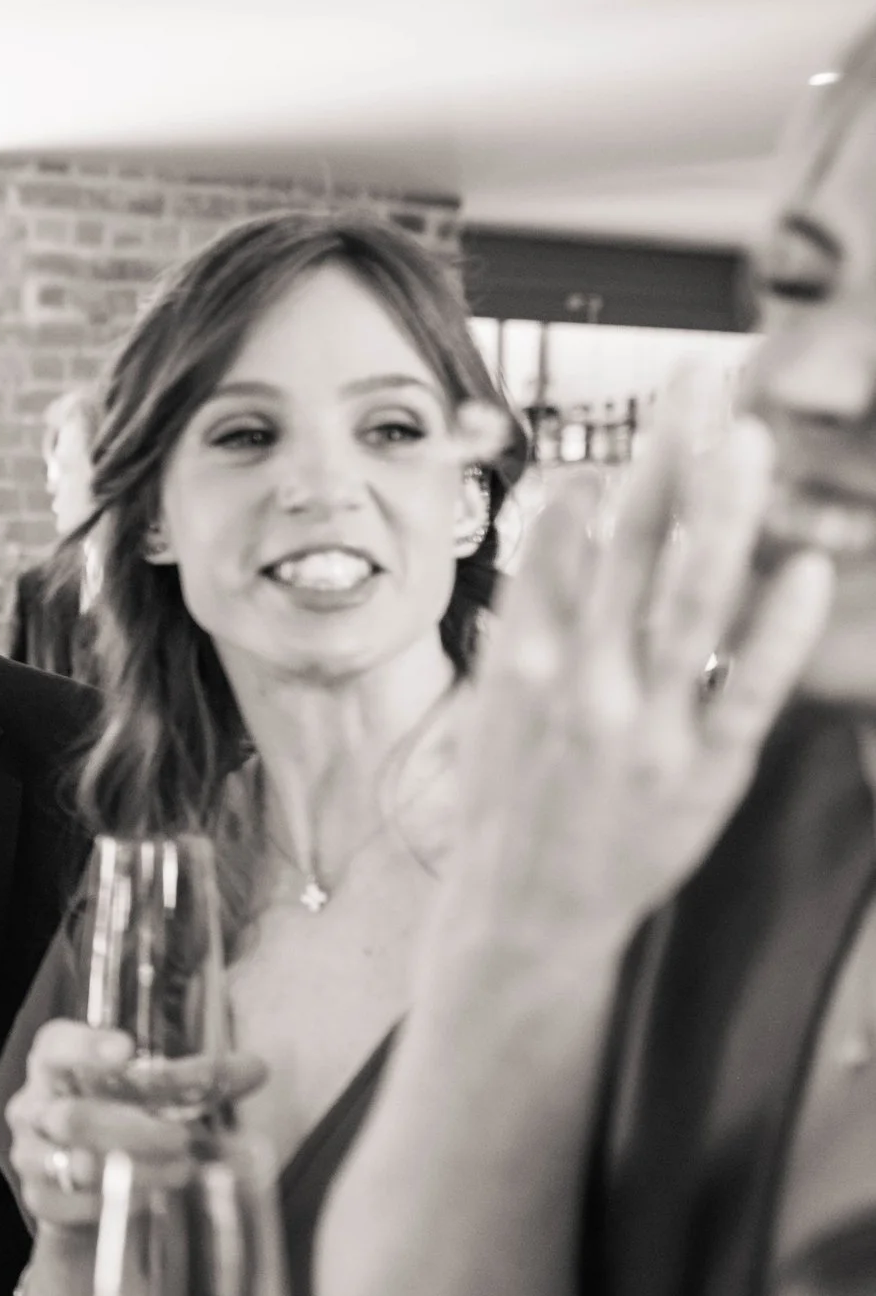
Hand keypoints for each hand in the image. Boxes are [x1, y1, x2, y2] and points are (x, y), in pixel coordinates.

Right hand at [5, 1021, 266, 1227]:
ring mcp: (30, 1155)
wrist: (89, 1189)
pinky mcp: (40, 1200)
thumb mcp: (161, 1097)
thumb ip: (202, 1082)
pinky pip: (73, 1204)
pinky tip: (151, 1200)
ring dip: (135, 1169)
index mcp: (55, 1064)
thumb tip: (257, 1068)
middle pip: (73, 1114)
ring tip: (181, 1172)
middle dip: (133, 1129)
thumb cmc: (125, 1122)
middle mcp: (33, 1106)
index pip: (56, 1045)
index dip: (86, 1046)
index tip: (126, 1050)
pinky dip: (116, 1202)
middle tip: (183, 1138)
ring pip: (75, 1163)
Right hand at [452, 369, 832, 949]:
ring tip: (750, 441)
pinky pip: (744, 692)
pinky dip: (773, 631)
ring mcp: (642, 727)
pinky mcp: (700, 775)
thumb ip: (533, 612)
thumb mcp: (493, 703)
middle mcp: (582, 683)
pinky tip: (800, 570)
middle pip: (632, 545)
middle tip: (699, 378)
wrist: (517, 917)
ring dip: (720, 516)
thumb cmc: (510, 807)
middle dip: (668, 454)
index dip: (615, 465)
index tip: (655, 409)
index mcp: (525, 662)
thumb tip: (559, 519)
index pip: (568, 540)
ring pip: (689, 603)